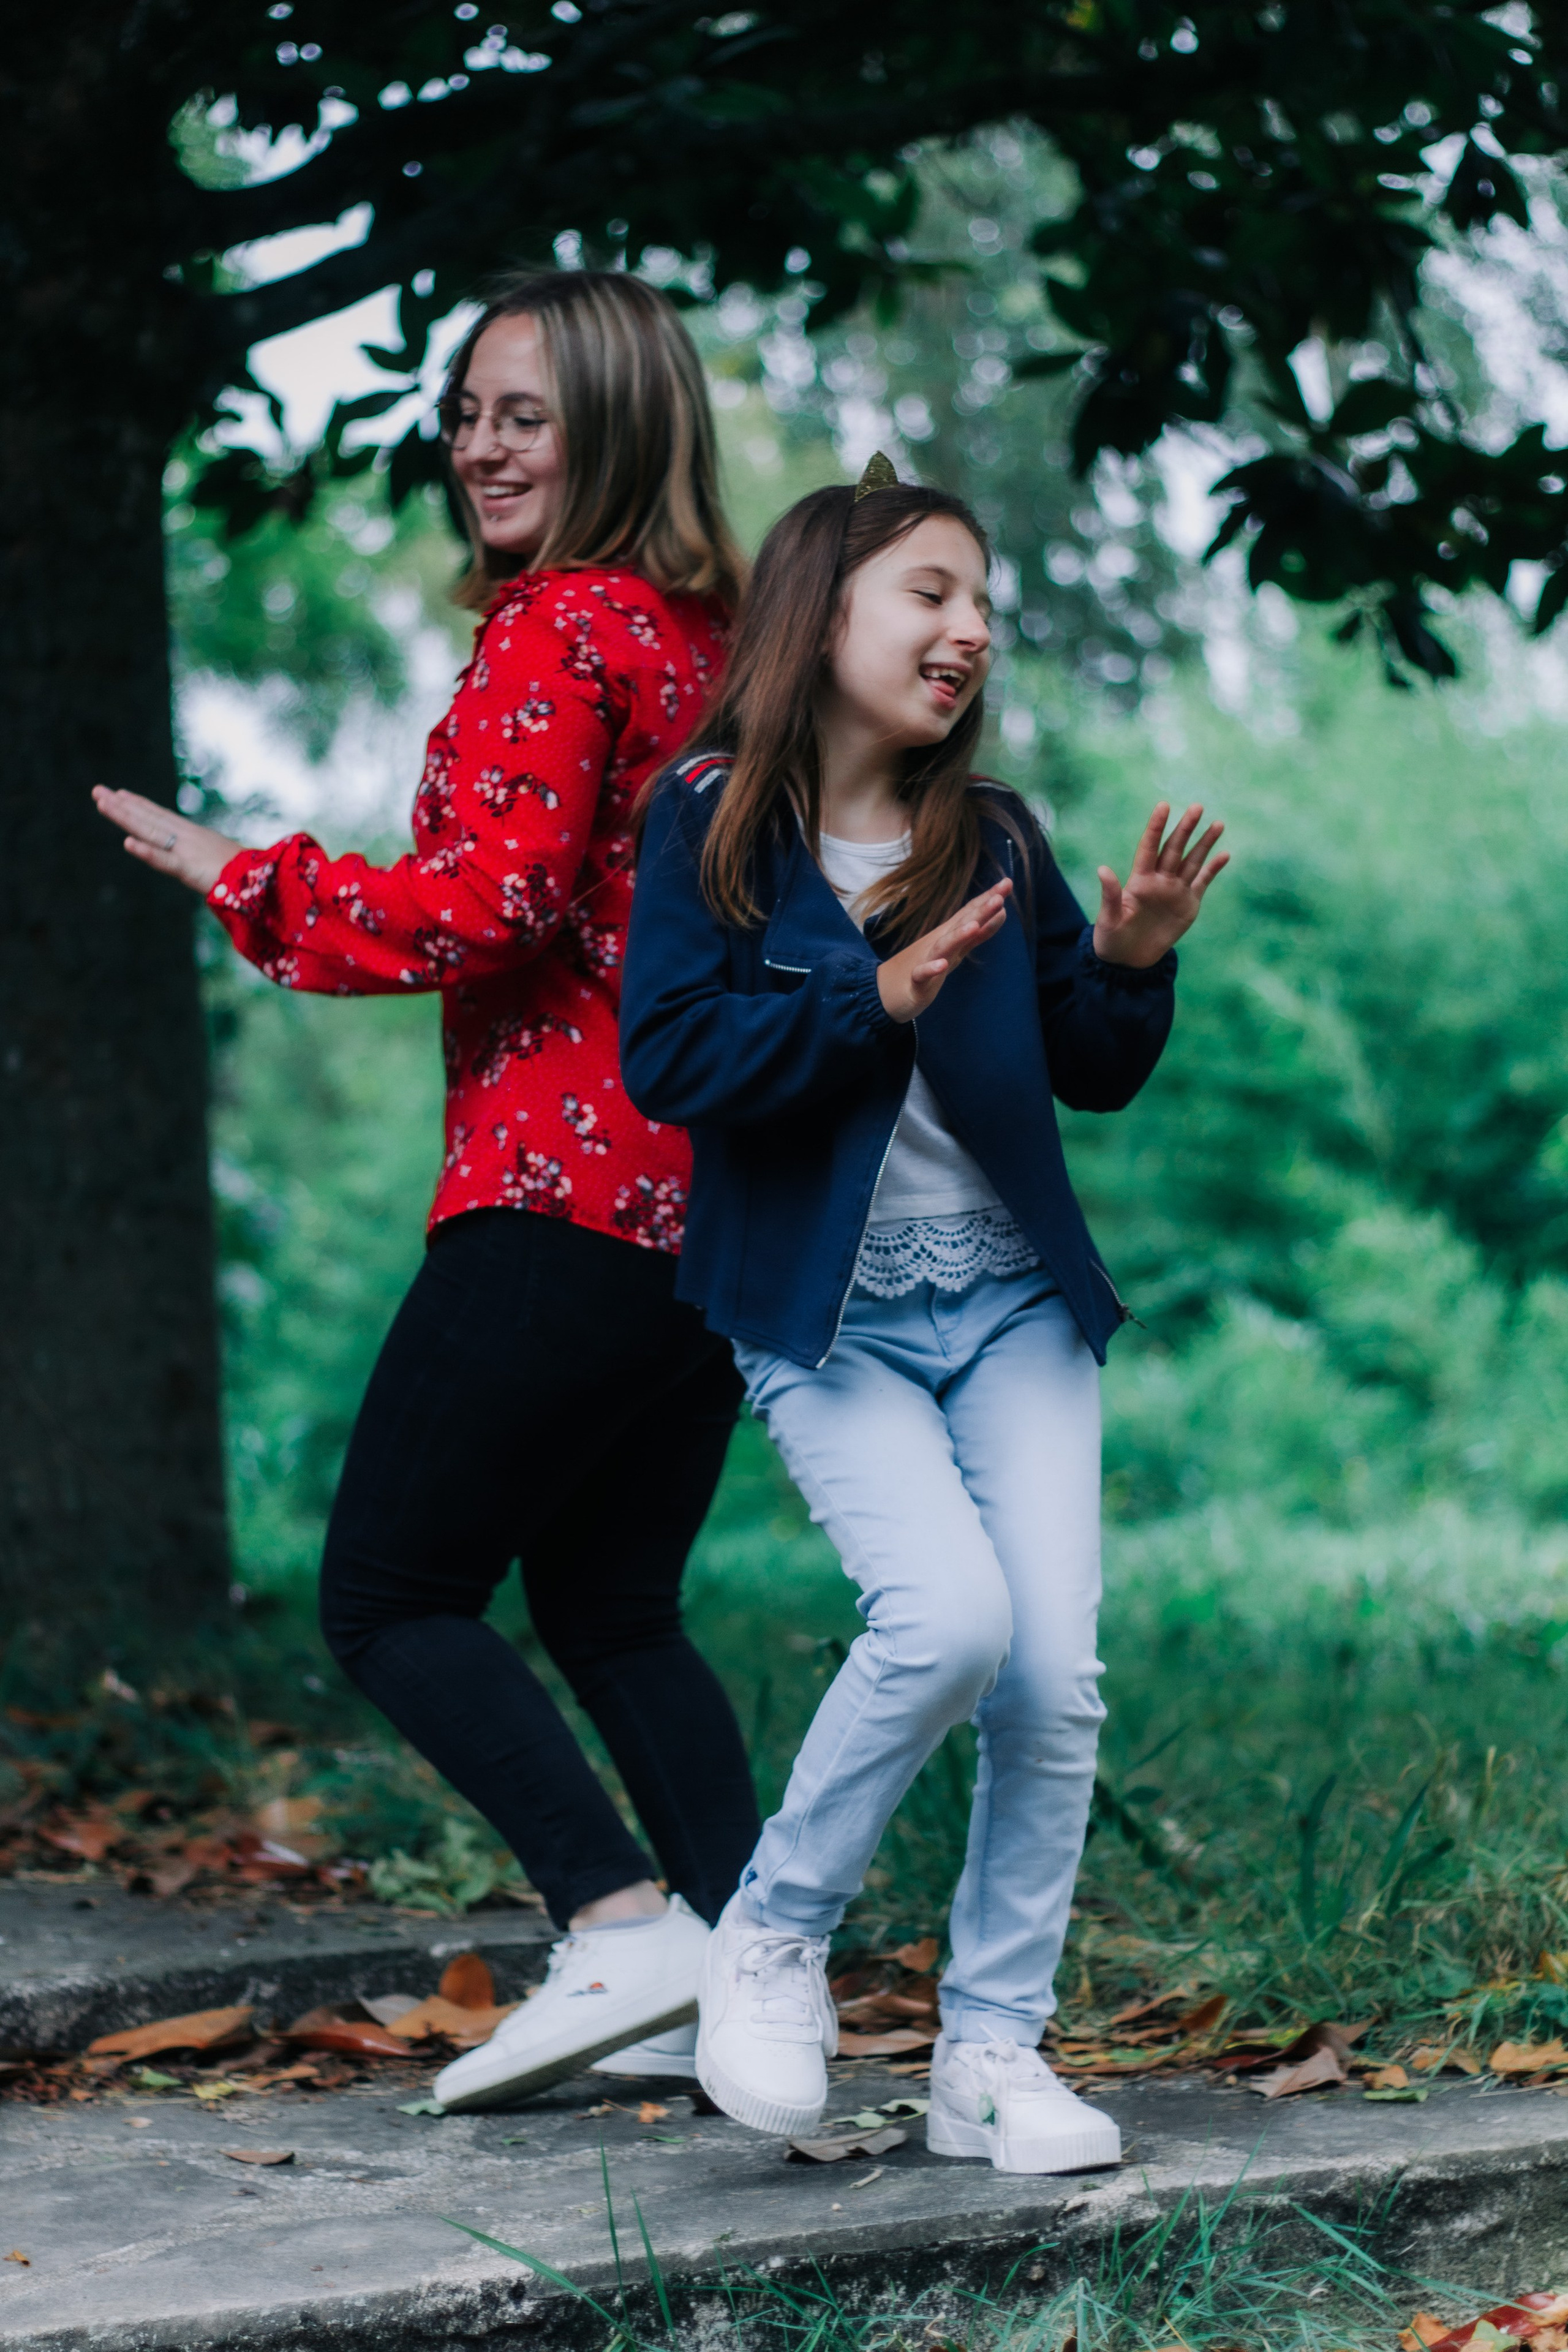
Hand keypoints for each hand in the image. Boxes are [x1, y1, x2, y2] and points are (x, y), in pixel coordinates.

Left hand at [92, 787, 242, 896]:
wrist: (267, 883)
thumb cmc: (252, 875)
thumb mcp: (224, 861)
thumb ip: (209, 859)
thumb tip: (207, 865)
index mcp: (195, 836)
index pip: (160, 816)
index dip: (138, 804)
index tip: (119, 793)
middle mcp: (187, 837)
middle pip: (148, 818)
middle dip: (121, 804)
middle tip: (97, 790)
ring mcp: (187, 851)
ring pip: (149, 831)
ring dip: (124, 817)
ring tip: (102, 803)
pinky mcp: (191, 870)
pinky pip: (165, 860)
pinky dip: (146, 852)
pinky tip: (127, 842)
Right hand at [877, 877, 1011, 1022]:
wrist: (887, 991)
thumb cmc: (926, 965)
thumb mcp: (957, 949)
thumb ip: (980, 933)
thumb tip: (1003, 912)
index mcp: (950, 935)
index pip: (971, 913)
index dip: (989, 899)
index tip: (1007, 883)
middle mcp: (940, 943)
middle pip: (961, 924)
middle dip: (980, 911)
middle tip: (999, 897)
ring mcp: (927, 960)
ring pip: (944, 946)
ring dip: (958, 936)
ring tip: (974, 926)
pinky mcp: (916, 981)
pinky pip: (923, 974)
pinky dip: (931, 969)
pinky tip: (941, 965)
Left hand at [1093, 801, 1227, 968]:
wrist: (1129, 961)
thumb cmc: (1112, 938)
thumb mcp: (1108, 918)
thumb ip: (1111, 894)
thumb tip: (1102, 869)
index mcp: (1139, 880)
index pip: (1149, 847)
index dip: (1156, 827)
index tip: (1163, 806)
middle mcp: (1159, 880)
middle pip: (1174, 849)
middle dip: (1185, 828)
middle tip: (1197, 807)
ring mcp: (1175, 891)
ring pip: (1192, 861)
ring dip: (1204, 843)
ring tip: (1217, 824)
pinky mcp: (1188, 904)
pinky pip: (1202, 882)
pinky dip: (1213, 869)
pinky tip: (1224, 854)